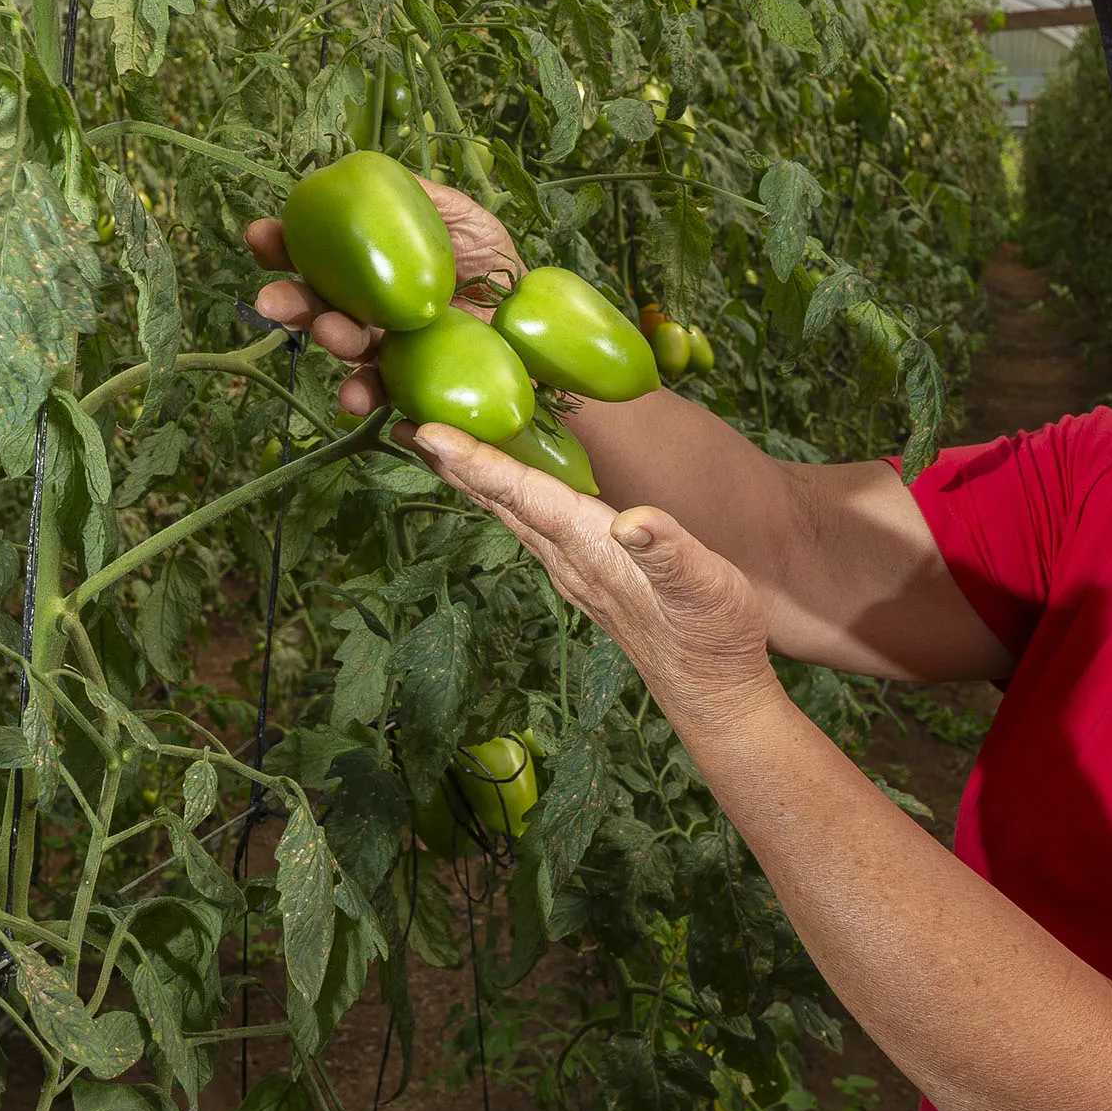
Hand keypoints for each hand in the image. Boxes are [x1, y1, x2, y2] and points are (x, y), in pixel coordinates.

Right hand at [246, 177, 524, 414]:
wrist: (534, 321)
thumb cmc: (494, 263)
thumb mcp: (463, 217)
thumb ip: (419, 197)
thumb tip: (370, 171)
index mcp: (368, 262)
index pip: (314, 253)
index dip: (281, 245)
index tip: (261, 236)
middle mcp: (366, 306)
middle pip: (316, 304)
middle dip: (289, 301)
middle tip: (271, 300)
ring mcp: (384, 348)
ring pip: (344, 347)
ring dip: (329, 341)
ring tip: (334, 334)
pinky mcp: (408, 385)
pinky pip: (379, 393)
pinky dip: (363, 396)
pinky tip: (356, 396)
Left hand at [408, 422, 778, 720]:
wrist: (712, 690)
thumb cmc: (712, 634)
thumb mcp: (704, 586)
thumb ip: (668, 552)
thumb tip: (634, 524)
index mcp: (589, 549)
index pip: (520, 496)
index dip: (474, 461)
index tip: (426, 432)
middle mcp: (568, 559)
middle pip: (496, 501)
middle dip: (450, 461)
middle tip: (398, 421)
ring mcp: (571, 570)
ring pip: (507, 512)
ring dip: (469, 476)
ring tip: (433, 443)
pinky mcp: (583, 575)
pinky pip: (528, 523)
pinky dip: (501, 493)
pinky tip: (499, 483)